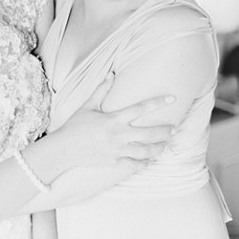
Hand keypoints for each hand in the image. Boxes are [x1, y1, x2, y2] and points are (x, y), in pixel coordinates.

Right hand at [55, 74, 175, 167]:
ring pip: (146, 151)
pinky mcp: (114, 162)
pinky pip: (135, 164)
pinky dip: (145, 163)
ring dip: (159, 148)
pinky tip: (151, 160)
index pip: (140, 108)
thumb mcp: (87, 106)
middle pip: (149, 133)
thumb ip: (101, 91)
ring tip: (165, 145)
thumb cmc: (75, 126)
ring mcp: (117, 150)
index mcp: (113, 119)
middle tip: (175, 129)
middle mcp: (118, 135)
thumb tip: (111, 75)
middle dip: (165, 131)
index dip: (158, 102)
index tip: (172, 98)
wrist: (64, 149)